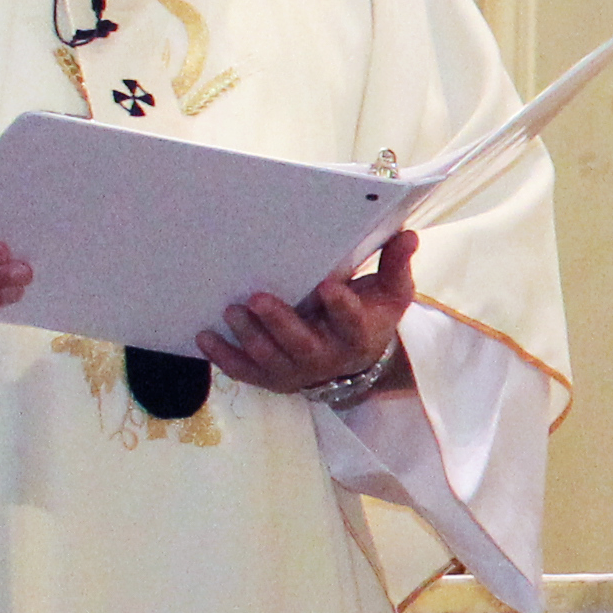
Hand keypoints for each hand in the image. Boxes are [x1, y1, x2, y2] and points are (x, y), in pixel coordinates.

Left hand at [204, 225, 414, 403]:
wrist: (353, 359)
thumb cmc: (368, 316)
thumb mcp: (390, 293)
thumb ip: (396, 265)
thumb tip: (408, 234)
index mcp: (358, 337)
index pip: (352, 324)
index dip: (341, 308)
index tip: (327, 286)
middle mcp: (327, 359)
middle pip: (302, 346)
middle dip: (279, 323)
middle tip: (257, 297)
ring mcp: (295, 372)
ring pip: (268, 359)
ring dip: (248, 336)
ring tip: (231, 310)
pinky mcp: (269, 378)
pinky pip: (243, 371)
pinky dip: (222, 356)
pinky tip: (204, 337)